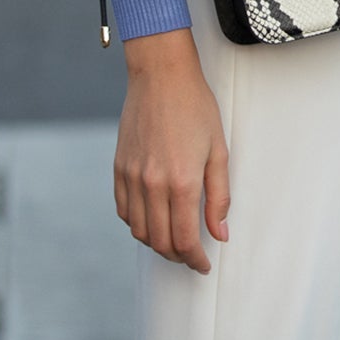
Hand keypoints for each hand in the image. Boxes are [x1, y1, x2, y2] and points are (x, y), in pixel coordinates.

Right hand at [115, 28, 229, 272]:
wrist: (161, 76)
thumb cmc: (195, 107)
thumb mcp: (218, 149)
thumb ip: (219, 196)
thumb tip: (220, 233)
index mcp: (181, 181)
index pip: (184, 239)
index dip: (195, 259)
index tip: (204, 264)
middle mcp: (152, 184)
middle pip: (159, 241)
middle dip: (177, 256)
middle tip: (191, 254)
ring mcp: (132, 177)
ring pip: (139, 231)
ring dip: (156, 243)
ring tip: (173, 239)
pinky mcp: (119, 168)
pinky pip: (124, 211)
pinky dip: (137, 223)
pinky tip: (152, 218)